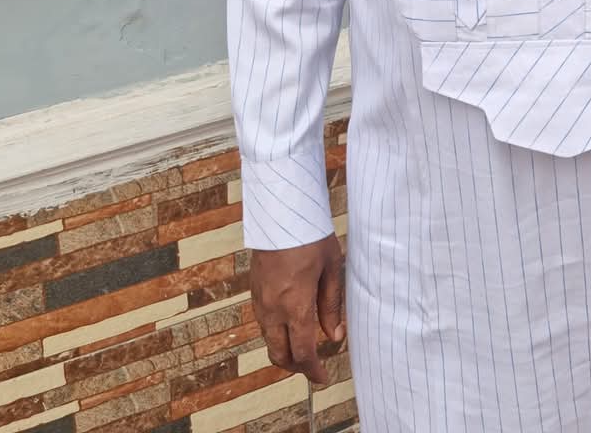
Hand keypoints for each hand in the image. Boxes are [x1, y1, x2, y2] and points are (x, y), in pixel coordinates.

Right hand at [250, 232, 344, 385]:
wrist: (281, 212)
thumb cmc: (311, 236)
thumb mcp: (331, 268)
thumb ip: (332, 306)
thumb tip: (335, 336)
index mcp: (295, 305)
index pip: (303, 353)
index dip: (314, 371)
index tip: (324, 378)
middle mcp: (273, 309)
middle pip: (280, 355)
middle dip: (297, 366)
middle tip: (314, 365)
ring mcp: (260, 301)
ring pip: (269, 341)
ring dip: (285, 350)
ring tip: (306, 343)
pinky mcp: (255, 291)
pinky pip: (263, 323)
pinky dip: (276, 333)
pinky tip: (291, 323)